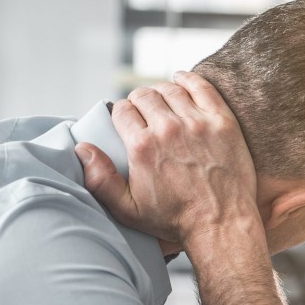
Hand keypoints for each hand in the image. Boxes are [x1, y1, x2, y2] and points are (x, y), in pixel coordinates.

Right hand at [77, 71, 259, 244]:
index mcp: (142, 147)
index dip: (121, 112)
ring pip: (171, 89)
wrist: (221, 224)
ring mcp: (197, 123)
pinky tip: (182, 80)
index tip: (127, 119)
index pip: (122, 110)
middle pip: (145, 96)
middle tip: (144, 111)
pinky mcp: (222, 122)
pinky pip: (202, 87)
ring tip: (162, 99)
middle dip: (139, 100)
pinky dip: (188, 79)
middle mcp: (168, 129)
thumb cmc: (175, 220)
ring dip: (162, 90)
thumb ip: (101, 180)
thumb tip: (83, 149)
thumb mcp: (129, 209)